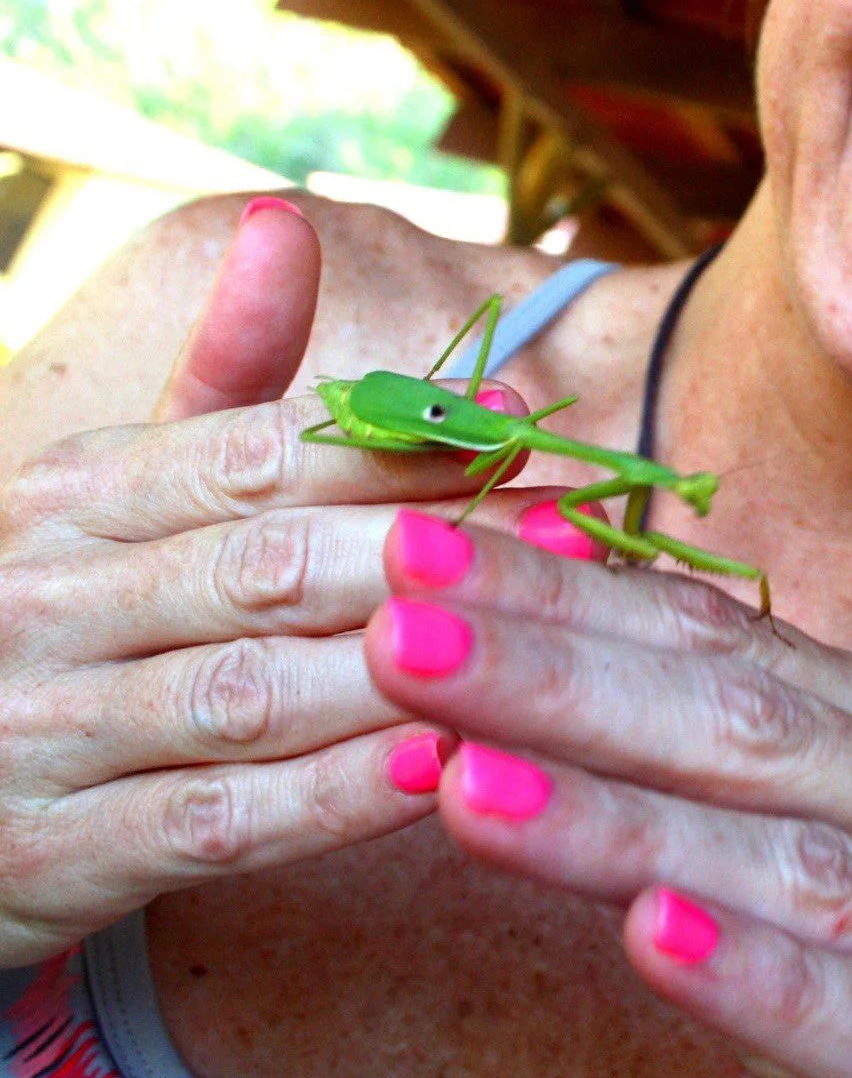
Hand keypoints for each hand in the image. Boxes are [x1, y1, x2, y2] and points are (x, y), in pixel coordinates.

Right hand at [0, 201, 526, 965]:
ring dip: (404, 668)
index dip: (395, 440)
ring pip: (253, 693)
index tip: (518, 420)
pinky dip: (331, 796)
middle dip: (430, 545)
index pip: (251, 455)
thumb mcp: (122, 490)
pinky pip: (220, 821)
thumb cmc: (75, 618)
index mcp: (71, 496)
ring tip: (540, 643)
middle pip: (267, 566)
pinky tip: (439, 769)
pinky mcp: (65, 855)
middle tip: (573, 530)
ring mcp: (48, 733)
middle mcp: (49, 601)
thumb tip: (289, 222)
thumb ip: (221, 374)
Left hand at [366, 513, 851, 1077]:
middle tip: (401, 638)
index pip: (716, 640)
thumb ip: (647, 759)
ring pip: (795, 868)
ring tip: (467, 786)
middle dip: (560, 680)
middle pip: (748, 731)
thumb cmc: (830, 1018)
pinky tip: (646, 939)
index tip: (408, 562)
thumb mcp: (729, 879)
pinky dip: (759, 979)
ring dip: (621, 822)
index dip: (562, 599)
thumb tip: (502, 611)